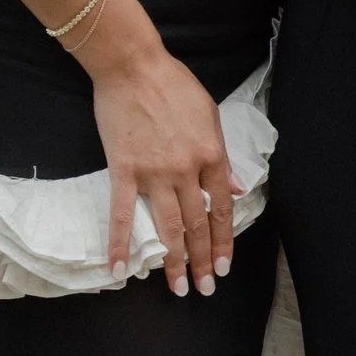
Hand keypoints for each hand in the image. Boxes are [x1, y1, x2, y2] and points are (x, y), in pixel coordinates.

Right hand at [85, 36, 236, 293]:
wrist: (134, 66)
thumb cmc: (174, 87)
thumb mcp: (211, 118)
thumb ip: (223, 158)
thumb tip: (236, 189)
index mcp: (213, 157)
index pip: (222, 209)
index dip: (223, 241)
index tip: (224, 266)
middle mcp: (187, 170)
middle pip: (197, 225)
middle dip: (203, 261)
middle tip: (205, 289)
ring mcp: (155, 173)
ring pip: (168, 227)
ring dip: (174, 262)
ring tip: (179, 289)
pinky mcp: (124, 170)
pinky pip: (123, 214)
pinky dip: (121, 244)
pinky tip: (119, 270)